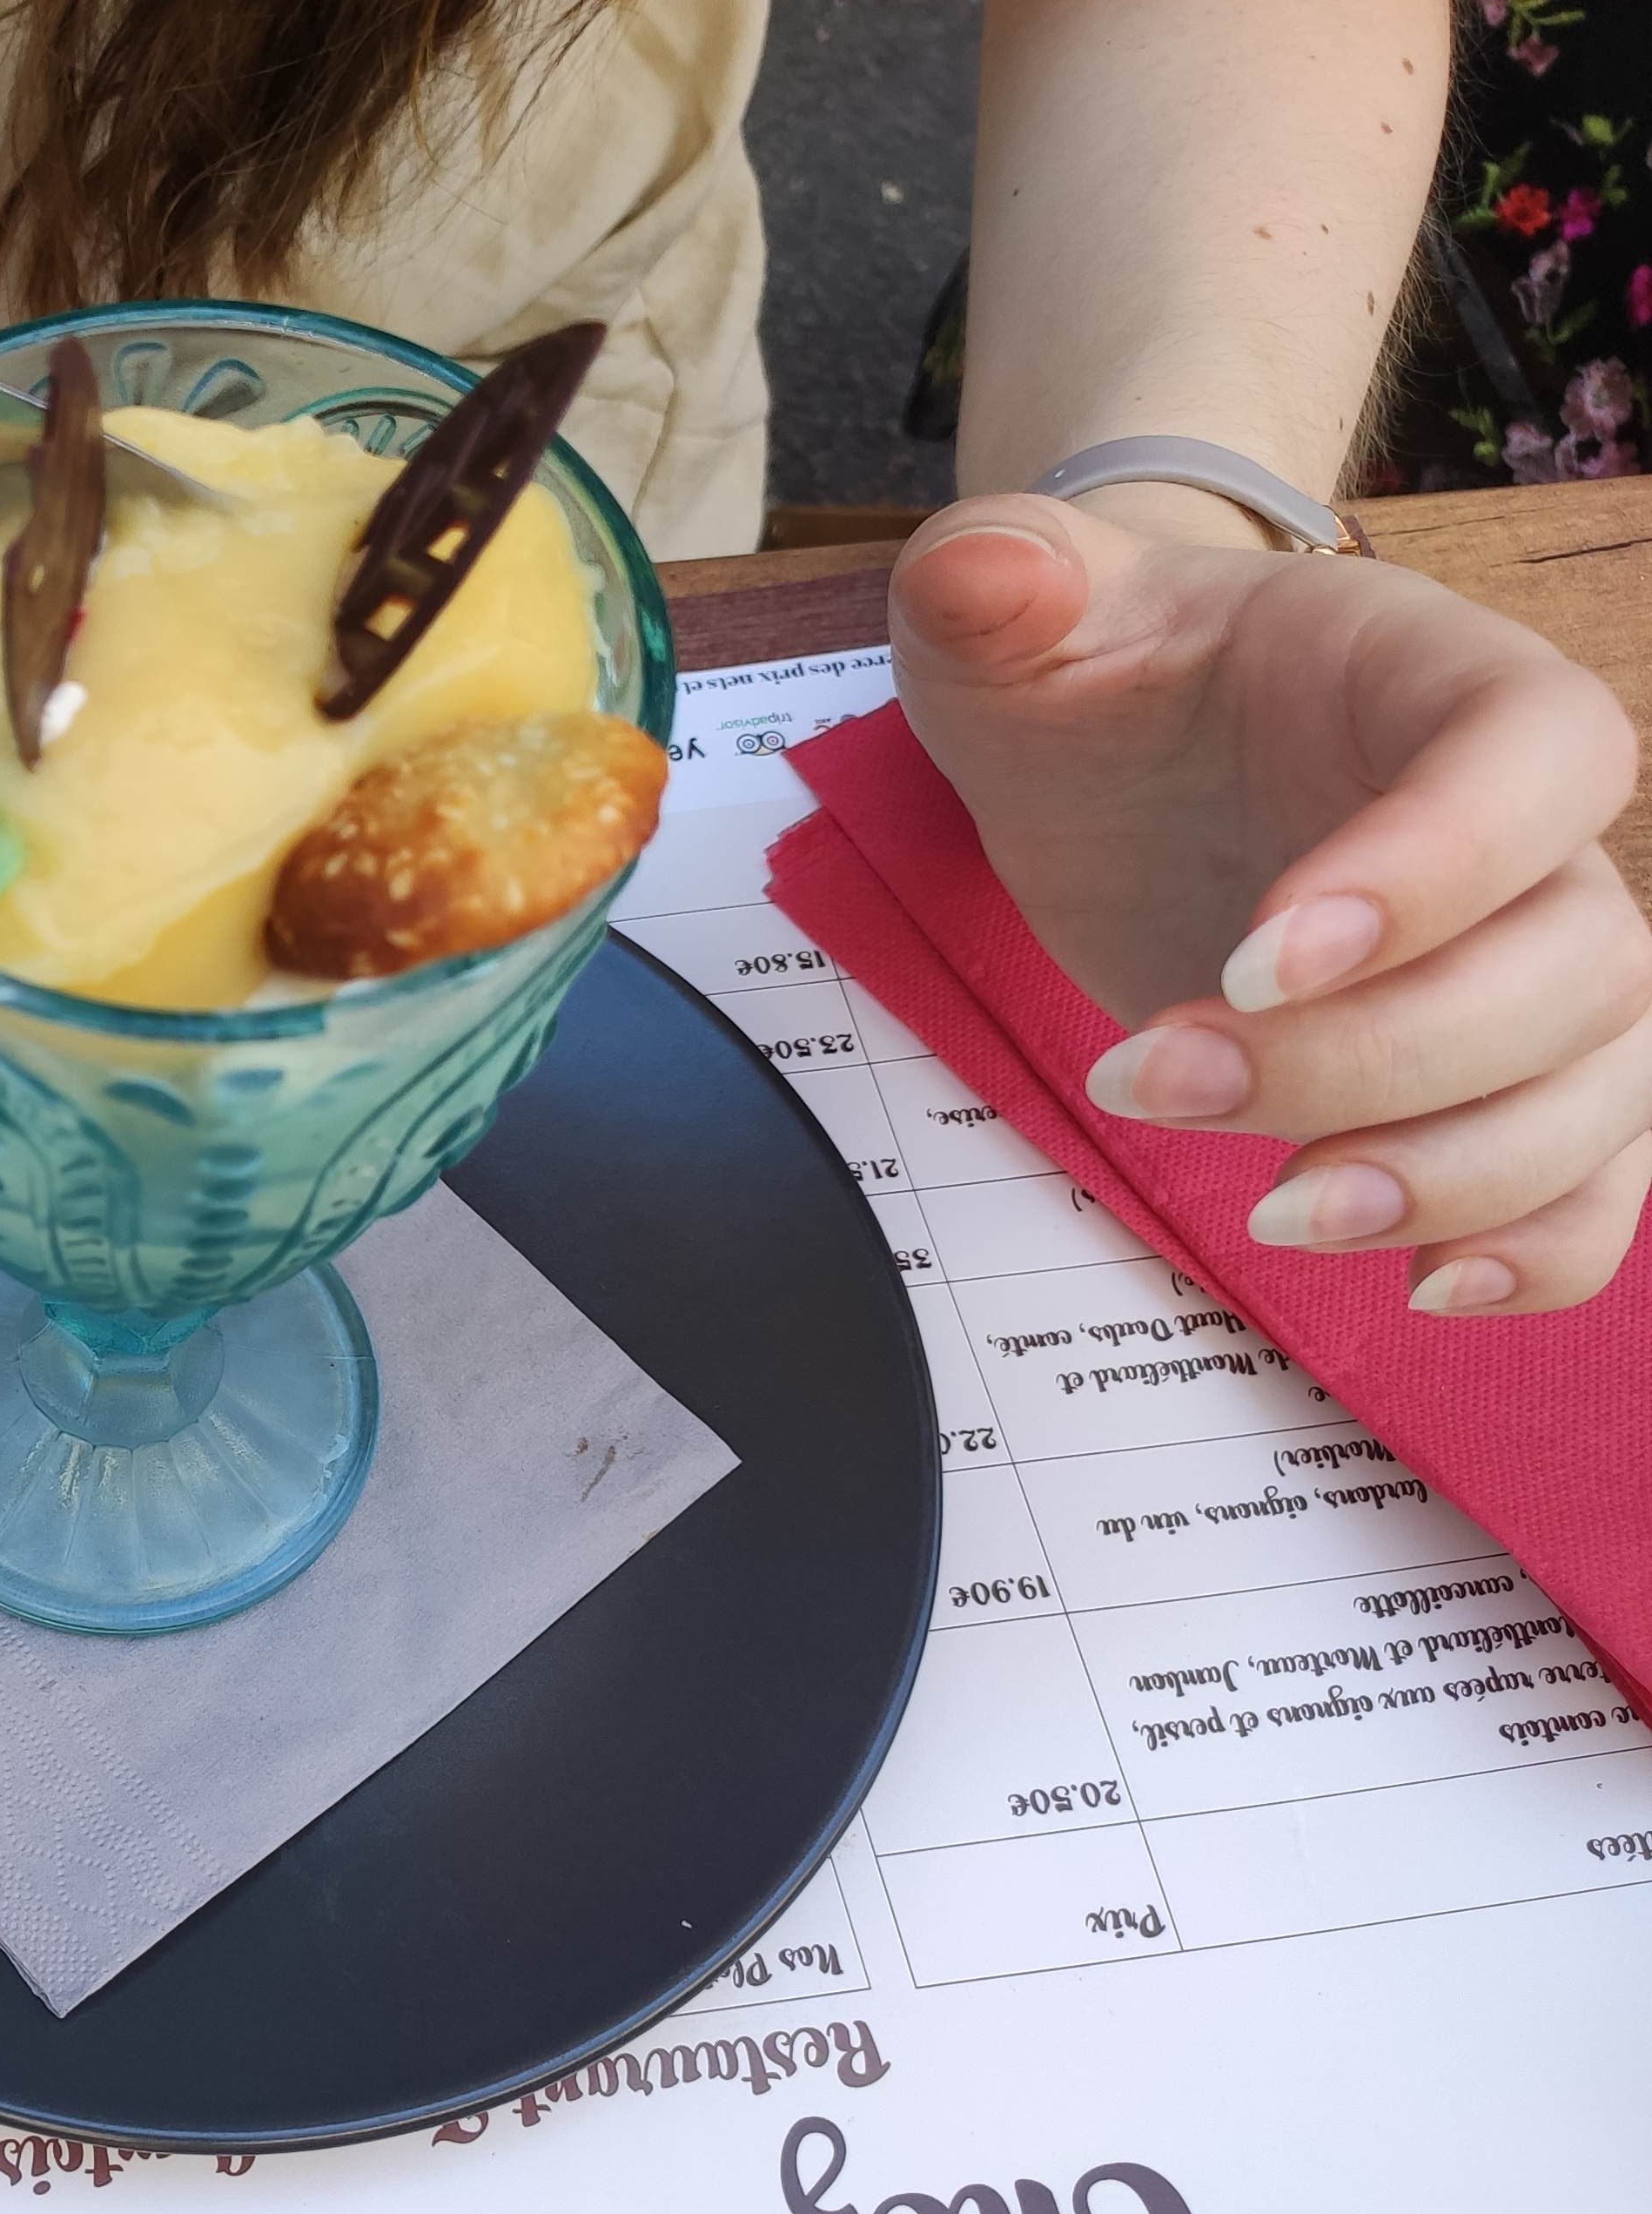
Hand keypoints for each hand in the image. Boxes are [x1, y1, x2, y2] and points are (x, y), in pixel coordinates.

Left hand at [888, 493, 1651, 1316]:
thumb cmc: (1097, 668)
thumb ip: (997, 581)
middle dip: (1375, 1059)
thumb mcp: (1018, 611)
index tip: (1251, 963)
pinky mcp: (1488, 1075)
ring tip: (1276, 1216)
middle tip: (1159, 1081)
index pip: (1535, 758)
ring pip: (1602, 1086)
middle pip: (1573, 961)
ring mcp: (1526, 959)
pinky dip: (1539, 1248)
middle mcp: (1529, 827)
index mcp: (1441, 678)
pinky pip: (1596, 1177)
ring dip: (1451, 1176)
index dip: (1434, 871)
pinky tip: (1422, 1286)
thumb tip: (982, 568)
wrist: (1122, 741)